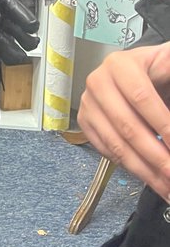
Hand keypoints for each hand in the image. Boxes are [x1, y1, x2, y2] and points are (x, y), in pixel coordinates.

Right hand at [78, 42, 169, 200]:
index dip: (163, 125)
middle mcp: (98, 83)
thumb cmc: (154, 70)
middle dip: (155, 156)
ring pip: (116, 144)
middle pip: (128, 126)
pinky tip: (150, 177)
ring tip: (166, 185)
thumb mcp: (166, 62)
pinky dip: (130, 168)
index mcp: (120, 65)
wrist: (131, 72)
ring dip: (144, 170)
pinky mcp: (86, 121)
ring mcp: (89, 104)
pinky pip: (106, 151)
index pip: (142, 99)